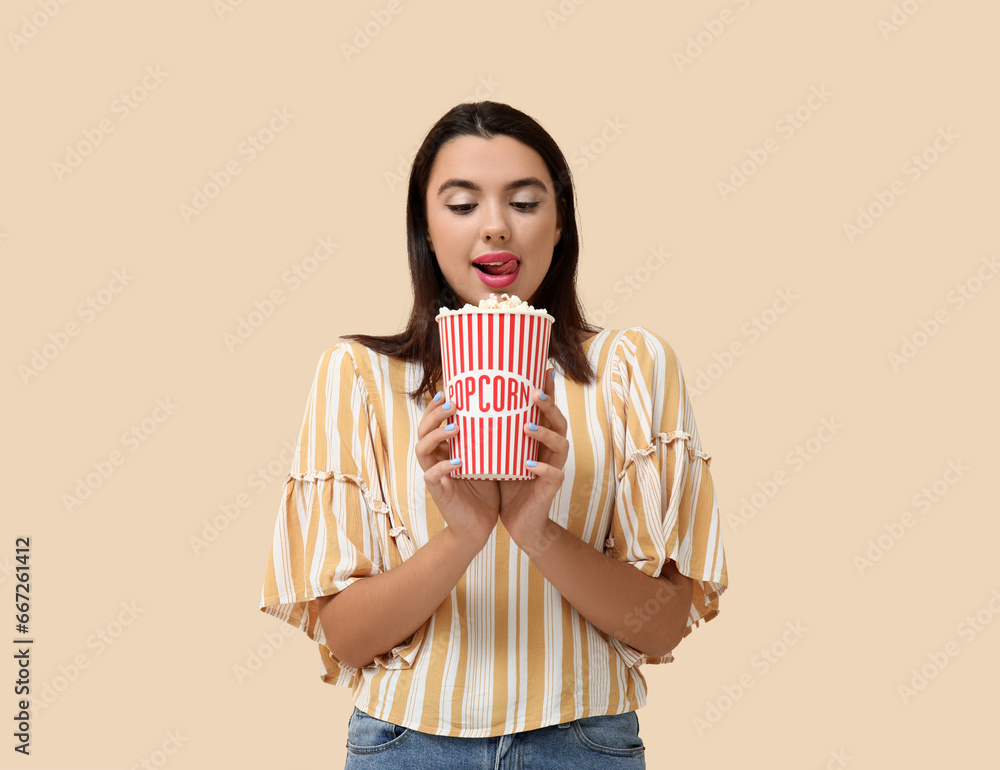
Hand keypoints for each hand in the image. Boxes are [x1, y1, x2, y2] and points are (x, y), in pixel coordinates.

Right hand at [416, 390, 498, 550]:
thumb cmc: (484, 491)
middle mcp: (435, 459)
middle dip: (435, 414)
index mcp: (445, 450)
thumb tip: (508, 411)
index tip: (449, 389)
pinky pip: (433, 476)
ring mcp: (434, 475)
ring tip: (455, 427)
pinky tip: (458, 460)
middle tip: (452, 403)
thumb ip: (489, 439)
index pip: (433, 422)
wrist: (479, 526)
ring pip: (422, 449)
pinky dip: (444, 466)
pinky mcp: (439, 493)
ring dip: (437, 435)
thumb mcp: (488, 460)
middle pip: (423, 430)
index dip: (437, 406)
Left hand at [498, 368, 568, 547]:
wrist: (519, 521)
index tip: (543, 368)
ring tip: (527, 426)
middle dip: (548, 406)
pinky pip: (552, 475)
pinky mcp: (550, 488)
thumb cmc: (510, 483)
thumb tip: (474, 402)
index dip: (548, 390)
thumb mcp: (501, 452)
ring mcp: (554, 467)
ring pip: (560, 444)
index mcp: (541, 438)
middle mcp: (552, 449)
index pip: (546, 410)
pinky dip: (542, 469)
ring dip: (544, 433)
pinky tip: (528, 465)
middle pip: (559, 421)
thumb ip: (496, 431)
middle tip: (533, 393)